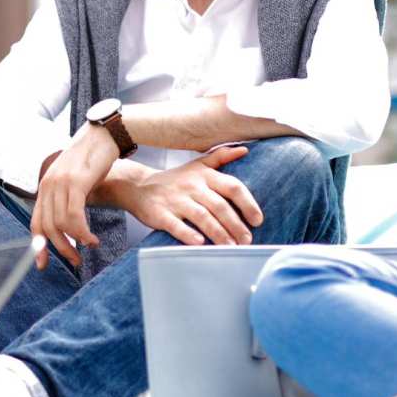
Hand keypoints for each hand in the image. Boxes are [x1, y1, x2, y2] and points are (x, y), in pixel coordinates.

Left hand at [30, 123, 117, 269]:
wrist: (104, 134)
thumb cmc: (93, 158)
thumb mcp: (74, 179)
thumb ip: (66, 198)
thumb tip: (67, 224)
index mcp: (45, 186)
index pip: (36, 222)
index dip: (38, 246)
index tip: (43, 264)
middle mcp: (48, 184)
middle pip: (47, 228)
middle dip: (61, 249)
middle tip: (75, 260)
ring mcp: (60, 182)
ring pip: (61, 225)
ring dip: (75, 242)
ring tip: (89, 246)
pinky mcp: (75, 182)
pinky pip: (74, 216)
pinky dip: (82, 232)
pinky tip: (92, 238)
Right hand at [116, 145, 260, 244]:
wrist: (139, 186)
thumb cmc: (175, 179)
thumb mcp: (198, 165)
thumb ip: (221, 157)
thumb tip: (245, 149)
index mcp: (204, 175)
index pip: (232, 187)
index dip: (248, 203)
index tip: (258, 220)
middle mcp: (191, 186)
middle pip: (219, 205)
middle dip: (235, 224)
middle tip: (247, 240)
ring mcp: (175, 200)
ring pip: (201, 216)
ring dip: (218, 233)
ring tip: (231, 247)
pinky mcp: (160, 214)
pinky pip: (176, 225)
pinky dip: (188, 234)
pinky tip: (200, 243)